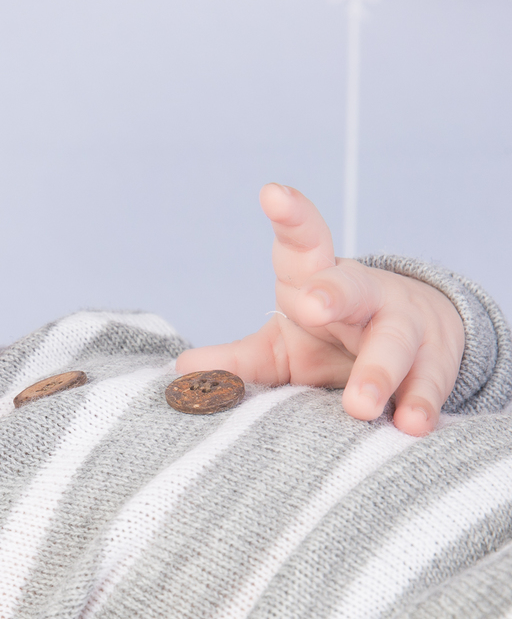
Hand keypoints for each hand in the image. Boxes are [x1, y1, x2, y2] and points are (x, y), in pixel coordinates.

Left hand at [175, 184, 463, 435]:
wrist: (413, 344)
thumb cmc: (328, 341)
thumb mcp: (281, 348)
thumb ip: (239, 360)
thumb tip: (183, 371)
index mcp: (316, 279)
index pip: (303, 243)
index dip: (291, 217)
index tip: (272, 193)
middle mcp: (363, 295)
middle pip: (351, 289)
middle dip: (333, 294)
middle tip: (312, 306)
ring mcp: (404, 326)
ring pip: (394, 342)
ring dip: (377, 372)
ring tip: (359, 405)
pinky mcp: (435, 362)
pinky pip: (428, 383)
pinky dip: (420, 403)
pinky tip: (412, 425)